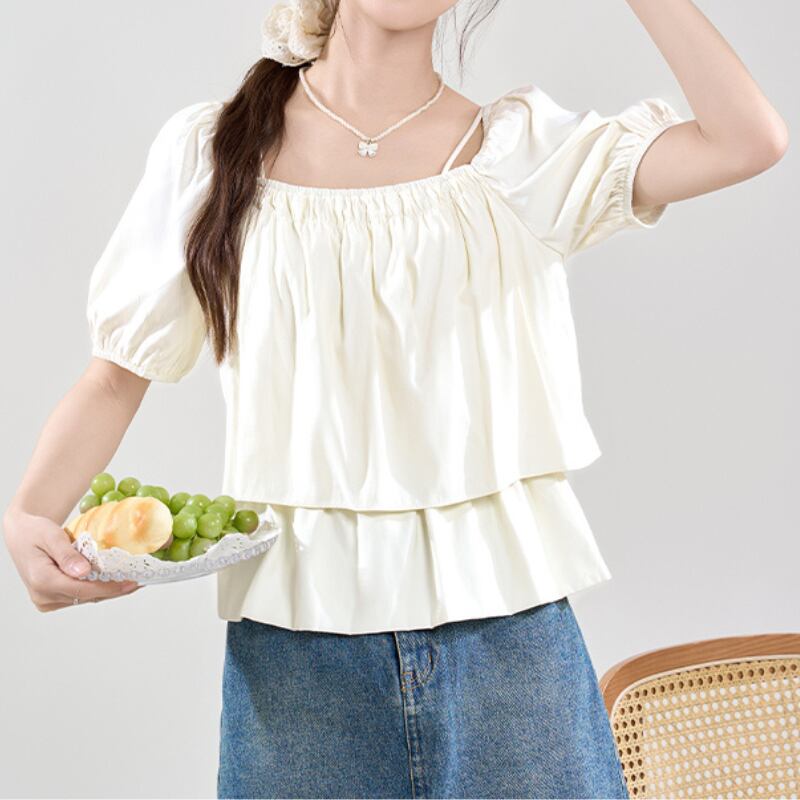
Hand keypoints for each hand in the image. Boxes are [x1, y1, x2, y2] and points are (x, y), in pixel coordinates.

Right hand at [3, 507, 141, 611]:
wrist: (21, 534)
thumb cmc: (34, 531)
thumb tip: (84, 572)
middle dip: (114, 590)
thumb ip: (67, 554)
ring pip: (85, 598)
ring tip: (133, 581)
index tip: (131, 583)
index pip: (82, 589)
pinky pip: (80, 596)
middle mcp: (43, 595)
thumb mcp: (50, 536)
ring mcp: (47, 600)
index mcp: (42, 581)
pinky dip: (98, 589)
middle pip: (86, 596)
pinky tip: (116, 582)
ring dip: (109, 591)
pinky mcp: (52, 599)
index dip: (109, 588)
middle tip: (140, 581)